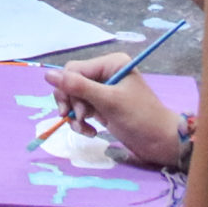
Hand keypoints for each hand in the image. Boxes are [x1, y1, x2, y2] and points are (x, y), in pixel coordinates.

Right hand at [45, 55, 185, 167]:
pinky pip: (81, 110)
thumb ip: (78, 87)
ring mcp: (103, 91)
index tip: (71, 110)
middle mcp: (105, 73)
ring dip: (75, 116)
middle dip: (72, 103)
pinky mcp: (102, 106)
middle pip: (71, 83)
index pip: (74, 70)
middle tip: (79, 119)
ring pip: (73, 98)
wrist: (160, 143)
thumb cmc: (140, 118)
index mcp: (110, 63)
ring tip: (85, 129)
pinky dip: (82, 122)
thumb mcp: (108, 101)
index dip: (68, 89)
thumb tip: (47, 74)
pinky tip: (90, 132)